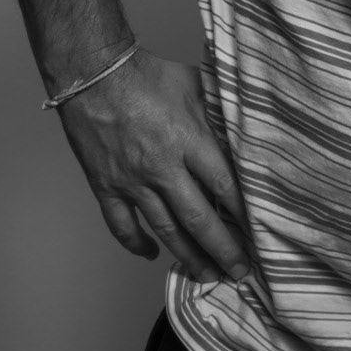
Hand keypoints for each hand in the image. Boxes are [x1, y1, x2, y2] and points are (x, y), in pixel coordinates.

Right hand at [55, 48, 251, 285]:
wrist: (91, 74)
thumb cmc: (146, 75)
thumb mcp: (194, 84)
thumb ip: (219, 110)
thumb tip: (244, 126)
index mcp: (188, 139)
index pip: (224, 185)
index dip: (243, 213)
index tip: (259, 233)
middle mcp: (162, 166)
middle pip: (198, 219)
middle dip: (223, 250)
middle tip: (240, 272)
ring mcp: (132, 181)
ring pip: (164, 229)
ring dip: (188, 256)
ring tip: (207, 276)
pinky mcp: (106, 185)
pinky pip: (121, 225)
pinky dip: (136, 244)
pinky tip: (152, 255)